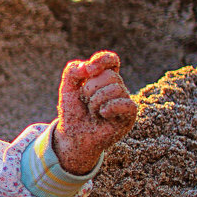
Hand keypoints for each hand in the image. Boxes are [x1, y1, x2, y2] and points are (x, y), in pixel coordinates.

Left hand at [54, 50, 137, 174]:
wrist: (72, 136)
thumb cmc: (73, 112)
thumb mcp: (67, 87)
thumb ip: (73, 70)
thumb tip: (89, 67)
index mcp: (103, 78)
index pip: (111, 60)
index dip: (102, 60)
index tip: (89, 69)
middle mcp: (117, 88)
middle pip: (109, 75)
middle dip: (90, 89)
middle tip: (85, 102)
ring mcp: (124, 101)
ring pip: (115, 88)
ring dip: (96, 101)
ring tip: (92, 112)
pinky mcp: (129, 116)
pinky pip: (126, 104)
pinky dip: (109, 108)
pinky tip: (102, 115)